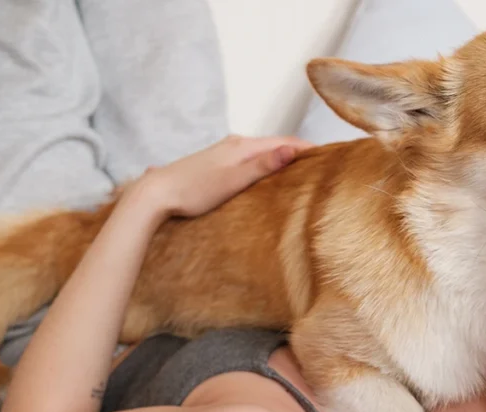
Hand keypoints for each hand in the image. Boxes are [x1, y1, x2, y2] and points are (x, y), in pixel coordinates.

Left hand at [131, 135, 313, 217]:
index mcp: (241, 146)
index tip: (329, 156)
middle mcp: (234, 144)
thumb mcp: (233, 180)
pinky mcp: (216, 164)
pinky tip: (268, 175)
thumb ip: (263, 165)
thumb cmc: (193, 191)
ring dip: (281, 157)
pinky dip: (266, 164)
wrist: (156, 194)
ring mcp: (223, 153)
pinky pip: (250, 159)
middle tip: (320, 164)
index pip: (283, 142)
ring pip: (261, 152)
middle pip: (274, 144)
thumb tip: (291, 149)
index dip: (306, 149)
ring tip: (300, 169)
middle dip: (296, 152)